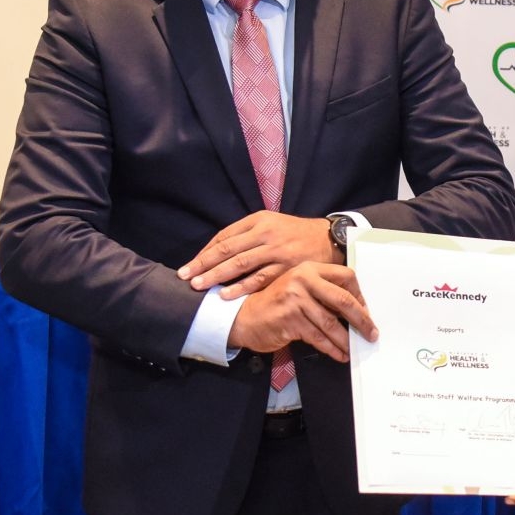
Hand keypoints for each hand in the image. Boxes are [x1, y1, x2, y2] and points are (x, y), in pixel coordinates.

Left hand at [179, 212, 335, 297]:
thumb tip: (216, 252)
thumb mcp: (271, 224)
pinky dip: (241, 287)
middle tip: (185, 277)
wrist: (329, 239)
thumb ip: (246, 235)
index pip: (224, 237)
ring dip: (217, 276)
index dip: (205, 252)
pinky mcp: (288, 268)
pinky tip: (226, 294)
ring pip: (240, 264)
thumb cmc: (295, 234)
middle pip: (228, 250)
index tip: (189, 266)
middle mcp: (266, 233)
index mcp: (258, 220)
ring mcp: (277, 251)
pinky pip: (260, 279)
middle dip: (203, 264)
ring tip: (198, 286)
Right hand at [226, 261, 376, 362]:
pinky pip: (318, 337)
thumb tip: (355, 311)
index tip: (366, 311)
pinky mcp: (289, 319)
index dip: (360, 295)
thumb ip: (322, 292)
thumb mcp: (299, 288)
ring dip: (345, 340)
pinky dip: (331, 348)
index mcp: (309, 268)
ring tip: (353, 349)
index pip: (345, 276)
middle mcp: (303, 280)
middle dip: (361, 319)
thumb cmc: (276, 304)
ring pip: (331, 323)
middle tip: (371, 333)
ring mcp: (295, 299)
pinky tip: (339, 354)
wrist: (244, 316)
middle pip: (343, 299)